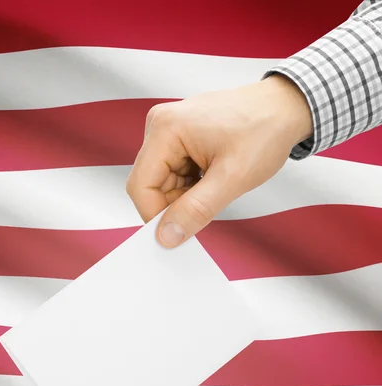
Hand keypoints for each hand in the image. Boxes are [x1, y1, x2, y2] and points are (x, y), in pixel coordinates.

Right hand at [125, 74, 313, 246]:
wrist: (286, 107)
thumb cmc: (265, 131)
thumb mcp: (232, 178)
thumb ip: (196, 210)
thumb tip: (166, 236)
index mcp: (165, 129)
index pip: (140, 187)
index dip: (155, 215)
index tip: (177, 233)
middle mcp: (159, 126)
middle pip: (149, 185)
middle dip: (174, 205)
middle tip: (208, 205)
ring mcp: (167, 130)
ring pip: (161, 183)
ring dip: (184, 196)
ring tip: (217, 185)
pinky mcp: (177, 137)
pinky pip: (172, 174)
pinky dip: (190, 187)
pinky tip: (213, 178)